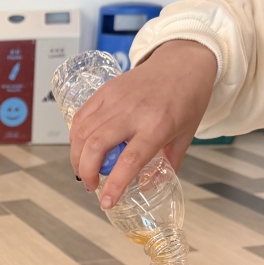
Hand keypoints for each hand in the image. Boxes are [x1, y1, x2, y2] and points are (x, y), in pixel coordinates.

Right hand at [69, 39, 217, 207]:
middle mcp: (133, 112)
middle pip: (96, 146)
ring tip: (84, 170)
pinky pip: (81, 117)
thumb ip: (168, 164)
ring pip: (83, 132)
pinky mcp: (105, 90)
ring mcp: (116, 99)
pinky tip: (80, 148)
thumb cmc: (188, 99)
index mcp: (158, 126)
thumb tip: (147, 186)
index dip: (114, 185)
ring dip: (77, 157)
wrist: (183, 61)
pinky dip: (75, 137)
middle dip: (86, 172)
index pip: (130, 161)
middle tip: (91, 185)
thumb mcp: (185, 136)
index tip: (106, 203)